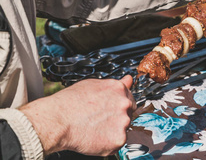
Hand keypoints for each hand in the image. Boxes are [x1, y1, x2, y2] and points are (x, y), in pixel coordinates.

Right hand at [20, 75, 135, 156]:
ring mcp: (123, 122)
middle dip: (117, 118)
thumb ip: (115, 84)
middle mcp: (124, 104)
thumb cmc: (70, 102)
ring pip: (123, 129)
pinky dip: (108, 143)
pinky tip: (94, 138)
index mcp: (119, 89)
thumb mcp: (93, 85)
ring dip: (113, 131)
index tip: (109, 112)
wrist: (57, 121)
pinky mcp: (118, 139)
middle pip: (129, 114)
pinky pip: (117, 143)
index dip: (119, 107)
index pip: (130, 99)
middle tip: (99, 121)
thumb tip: (129, 79)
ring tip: (94, 129)